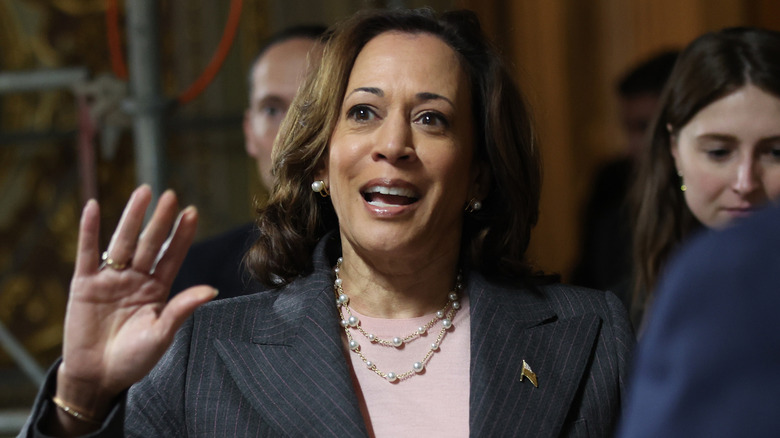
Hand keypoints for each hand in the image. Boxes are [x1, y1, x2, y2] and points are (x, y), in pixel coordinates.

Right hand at [55, 185, 216, 417]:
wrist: (98, 377)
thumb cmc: (134, 359)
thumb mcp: (162, 335)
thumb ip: (182, 309)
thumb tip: (212, 289)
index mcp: (157, 290)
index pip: (172, 256)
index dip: (181, 235)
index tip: (192, 212)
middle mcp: (136, 279)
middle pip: (149, 243)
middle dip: (160, 220)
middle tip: (171, 195)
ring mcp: (110, 279)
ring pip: (122, 242)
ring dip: (132, 217)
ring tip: (144, 192)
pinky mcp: (84, 285)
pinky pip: (87, 253)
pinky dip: (89, 230)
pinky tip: (93, 207)